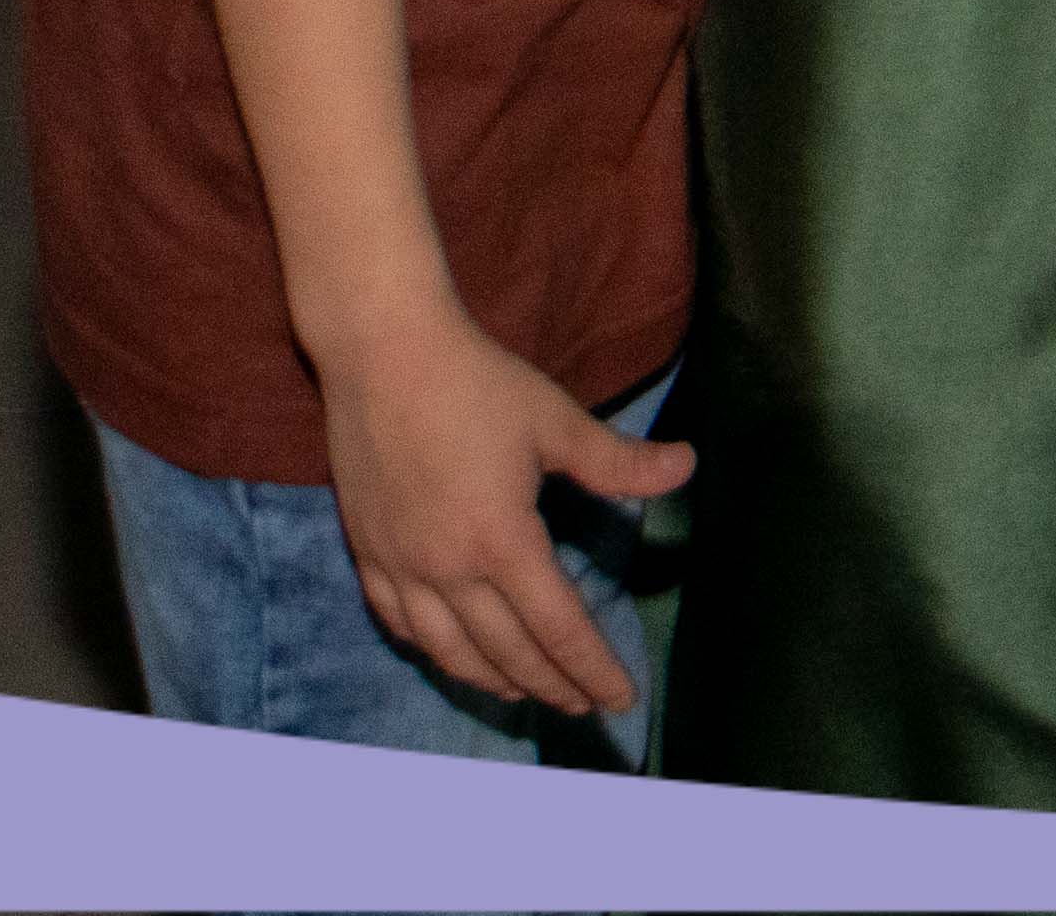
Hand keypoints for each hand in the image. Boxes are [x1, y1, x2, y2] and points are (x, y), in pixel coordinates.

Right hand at [315, 305, 691, 721]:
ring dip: (492, 681)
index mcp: (501, 541)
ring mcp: (401, 565)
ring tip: (525, 693)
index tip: (621, 701)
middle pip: (507, 653)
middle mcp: (448, 568)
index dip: (593, 669)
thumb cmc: (475, 381)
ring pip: (449, 652)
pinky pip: (399, 624)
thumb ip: (617, 461)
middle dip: (552, 686)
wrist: (382, 350)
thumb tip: (687, 465)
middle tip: (582, 706)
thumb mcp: (554, 419)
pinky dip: (433, 651)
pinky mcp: (368, 552)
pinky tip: (451, 653)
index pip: (559, 629)